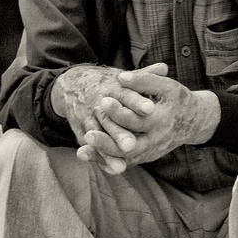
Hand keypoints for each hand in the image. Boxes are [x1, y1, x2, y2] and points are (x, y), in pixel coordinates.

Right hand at [51, 63, 167, 173]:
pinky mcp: (82, 131)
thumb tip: (165, 67)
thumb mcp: (122, 77)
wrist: (73, 85)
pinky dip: (99, 158)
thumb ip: (143, 76)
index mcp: (112, 88)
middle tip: (131, 144)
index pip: (126, 95)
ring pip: (100, 135)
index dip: (137, 102)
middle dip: (120, 133)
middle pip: (111, 119)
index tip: (150, 109)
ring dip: (108, 151)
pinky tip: (112, 169)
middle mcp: (99, 104)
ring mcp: (89, 118)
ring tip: (120, 166)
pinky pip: (92, 146)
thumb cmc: (107, 83)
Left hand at [81, 68, 220, 167]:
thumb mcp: (166, 86)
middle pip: (130, 147)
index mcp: (162, 121)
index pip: (138, 119)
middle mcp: (156, 140)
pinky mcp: (144, 156)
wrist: (194, 121)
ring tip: (82, 150)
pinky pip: (123, 162)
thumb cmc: (177, 99)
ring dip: (103, 156)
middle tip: (88, 134)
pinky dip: (105, 161)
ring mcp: (150, 152)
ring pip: (124, 159)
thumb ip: (144, 80)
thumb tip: (120, 77)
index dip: (119, 111)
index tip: (103, 99)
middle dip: (108, 143)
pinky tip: (88, 156)